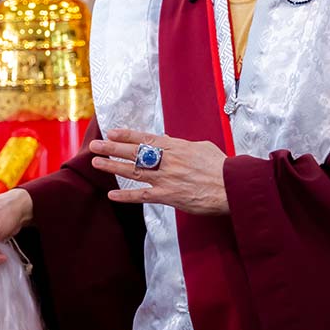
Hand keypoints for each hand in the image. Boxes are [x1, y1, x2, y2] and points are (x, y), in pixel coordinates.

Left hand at [89, 128, 228, 214]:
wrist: (233, 187)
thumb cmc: (222, 168)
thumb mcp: (202, 148)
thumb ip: (183, 146)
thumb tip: (171, 142)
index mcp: (177, 147)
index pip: (146, 138)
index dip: (127, 135)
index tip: (111, 132)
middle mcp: (168, 161)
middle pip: (134, 152)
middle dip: (112, 148)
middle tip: (95, 146)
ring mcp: (166, 178)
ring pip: (134, 171)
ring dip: (113, 166)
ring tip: (96, 163)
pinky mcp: (169, 196)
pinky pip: (143, 196)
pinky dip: (126, 196)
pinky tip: (112, 195)